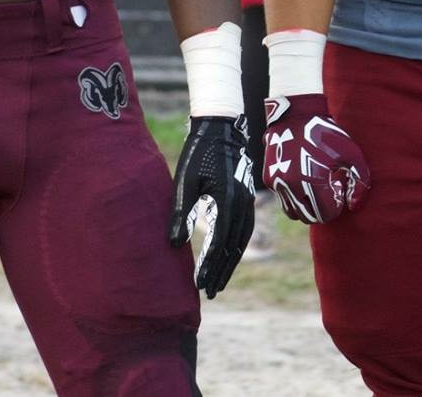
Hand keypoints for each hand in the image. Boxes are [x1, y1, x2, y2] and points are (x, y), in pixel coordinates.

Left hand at [171, 114, 257, 297]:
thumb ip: (181, 213)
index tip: (199, 285)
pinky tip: (228, 256)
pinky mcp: (246, 198)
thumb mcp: (185, 182)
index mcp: (227, 201)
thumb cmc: (198, 154)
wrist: (220, 129)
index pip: (219, 243)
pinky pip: (244, 230)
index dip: (209, 266)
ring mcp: (248, 201)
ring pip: (242, 240)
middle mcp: (242, 205)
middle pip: (234, 247)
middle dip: (222, 271)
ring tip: (220, 281)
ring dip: (231, 262)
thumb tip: (173, 245)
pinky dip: (236, 247)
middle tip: (210, 292)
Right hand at [262, 94, 369, 223]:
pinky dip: (294, 195)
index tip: (339, 187)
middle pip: (308, 217)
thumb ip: (360, 182)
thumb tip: (354, 205)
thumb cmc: (327, 134)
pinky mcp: (269, 178)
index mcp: (312, 182)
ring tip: (315, 184)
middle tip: (329, 188)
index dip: (336, 205)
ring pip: (293, 212)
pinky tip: (303, 175)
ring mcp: (278, 184)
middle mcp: (291, 187)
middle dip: (321, 209)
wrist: (295, 114)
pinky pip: (283, 198)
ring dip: (306, 206)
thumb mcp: (352, 154)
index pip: (326, 214)